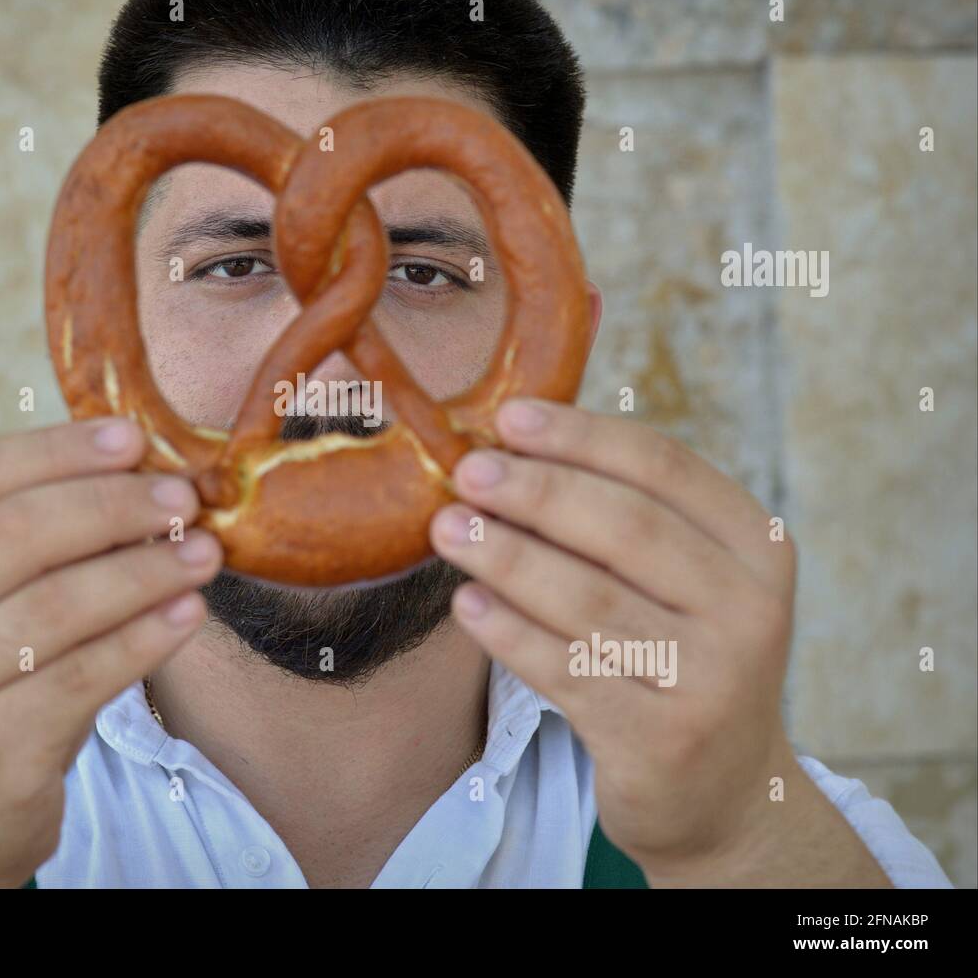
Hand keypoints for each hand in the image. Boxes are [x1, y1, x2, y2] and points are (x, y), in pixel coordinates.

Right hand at [0, 417, 221, 886]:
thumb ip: (35, 537)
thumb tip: (146, 473)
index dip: (61, 449)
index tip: (134, 438)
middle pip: (20, 532)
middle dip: (115, 506)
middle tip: (183, 500)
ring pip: (59, 603)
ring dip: (145, 570)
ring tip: (205, 553)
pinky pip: (86, 675)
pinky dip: (147, 638)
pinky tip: (189, 613)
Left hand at [431, 398, 888, 886]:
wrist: (725, 792)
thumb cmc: (683, 656)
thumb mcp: (689, 582)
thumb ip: (626, 518)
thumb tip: (511, 448)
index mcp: (759, 547)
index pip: (665, 468)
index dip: (582, 436)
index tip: (510, 416)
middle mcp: (748, 610)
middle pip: (626, 528)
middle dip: (536, 491)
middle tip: (466, 470)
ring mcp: (709, 680)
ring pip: (588, 599)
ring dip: (507, 557)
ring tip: (448, 529)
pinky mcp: (660, 740)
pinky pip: (567, 670)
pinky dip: (509, 633)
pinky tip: (466, 605)